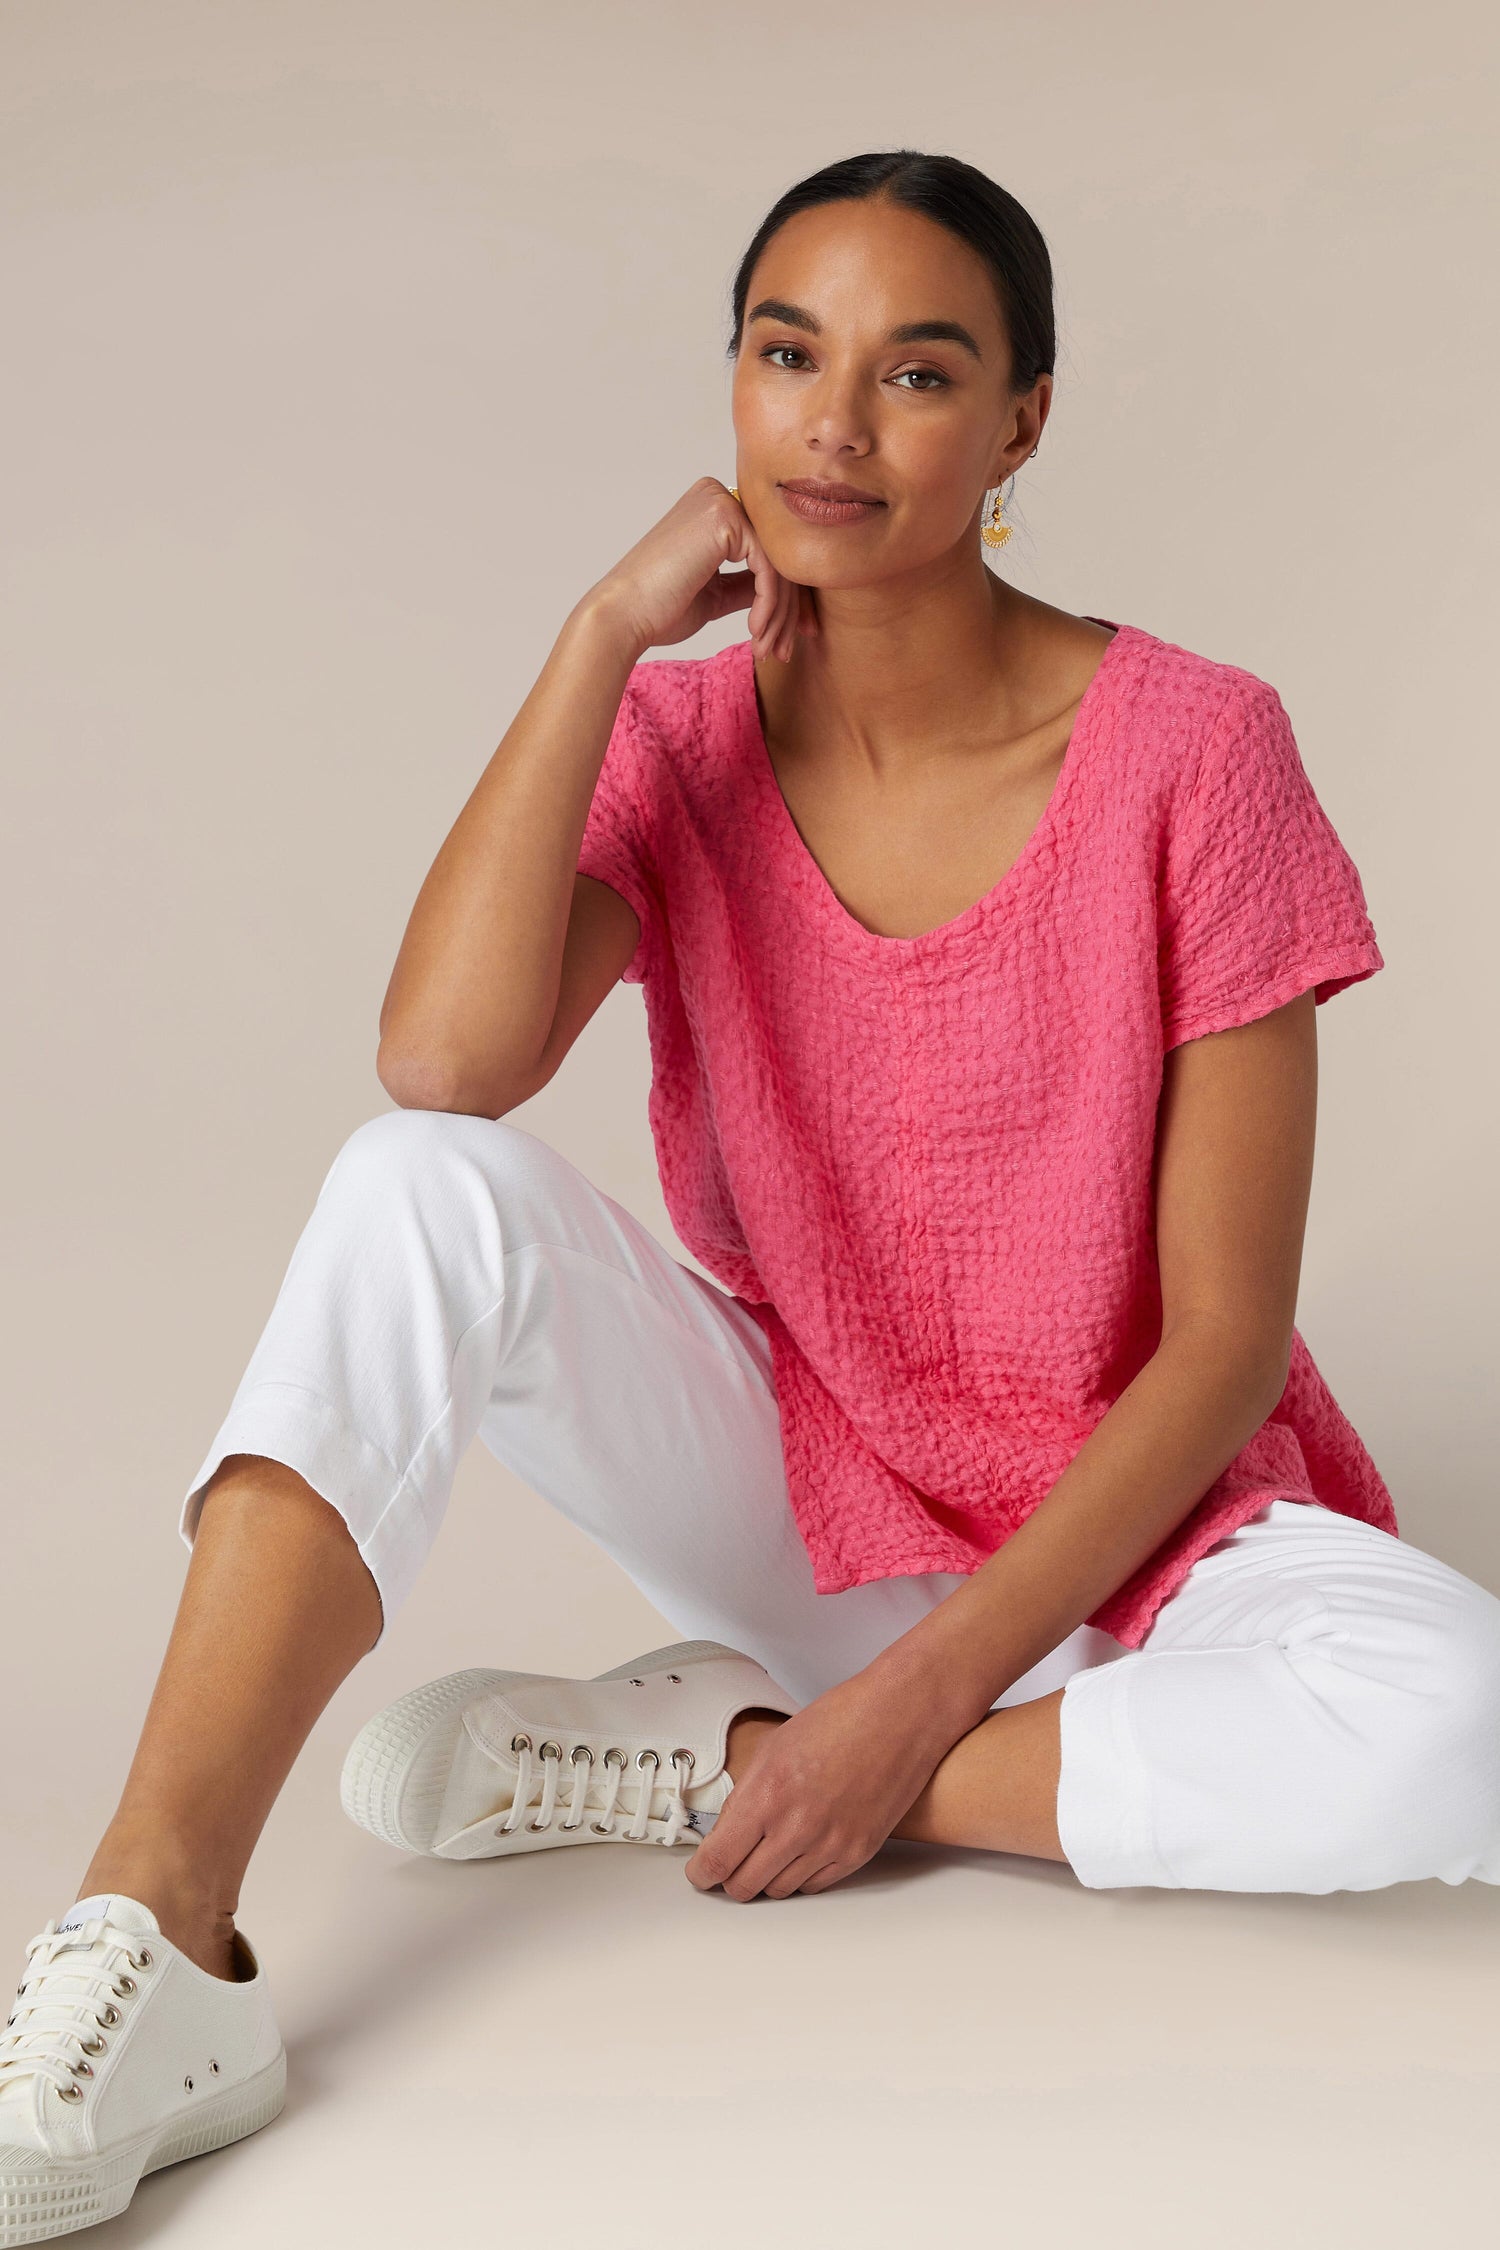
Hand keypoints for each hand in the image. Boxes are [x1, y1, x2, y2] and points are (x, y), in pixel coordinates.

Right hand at [588, 476, 817, 662]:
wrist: (623, 616)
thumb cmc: (659, 609)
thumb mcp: (715, 594)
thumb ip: (746, 584)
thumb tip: (782, 591)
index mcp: (713, 508)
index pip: (766, 552)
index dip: (785, 599)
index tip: (789, 638)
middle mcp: (718, 495)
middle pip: (777, 556)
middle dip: (788, 611)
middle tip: (785, 651)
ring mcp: (721, 502)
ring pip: (777, 564)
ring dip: (779, 617)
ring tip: (767, 650)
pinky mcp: (725, 518)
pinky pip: (767, 568)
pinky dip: (768, 606)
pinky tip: (755, 632)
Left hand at [683, 1663, 957, 1901]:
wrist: (900, 1718)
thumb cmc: (842, 1720)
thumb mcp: (774, 1748)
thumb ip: (747, 1795)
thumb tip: (727, 1832)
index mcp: (768, 1795)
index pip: (719, 1860)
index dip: (703, 1873)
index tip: (701, 1872)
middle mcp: (797, 1827)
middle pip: (745, 1885)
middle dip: (731, 1877)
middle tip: (730, 1864)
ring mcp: (830, 1844)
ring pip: (780, 1890)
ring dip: (767, 1876)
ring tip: (769, 1851)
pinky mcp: (857, 1853)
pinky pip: (815, 1886)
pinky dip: (801, 1874)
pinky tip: (800, 1851)